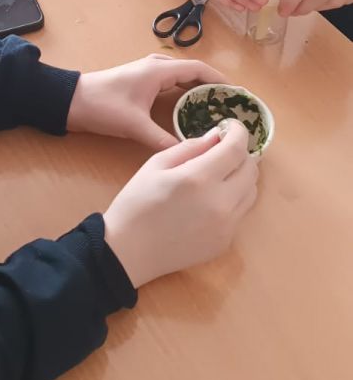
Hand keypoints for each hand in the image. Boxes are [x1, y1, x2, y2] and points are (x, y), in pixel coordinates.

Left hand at [67, 54, 228, 151]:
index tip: (238, 96)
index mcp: (158, 70)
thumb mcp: (134, 126)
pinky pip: (171, 83)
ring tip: (216, 110)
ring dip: (199, 90)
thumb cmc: (102, 107)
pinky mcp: (141, 81)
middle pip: (193, 72)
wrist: (70, 101)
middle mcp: (156, 66)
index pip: (199, 69)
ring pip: (182, 78)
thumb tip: (189, 154)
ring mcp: (148, 72)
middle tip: (231, 108)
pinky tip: (190, 111)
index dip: (221, 80)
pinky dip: (184, 93)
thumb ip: (162, 140)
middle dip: (213, 88)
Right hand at [104, 120, 257, 288]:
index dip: (237, 132)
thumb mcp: (155, 165)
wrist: (128, 252)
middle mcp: (220, 203)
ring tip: (218, 174)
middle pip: (251, 169)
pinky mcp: (225, 242)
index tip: (230, 126)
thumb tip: (216, 137)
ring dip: (240, 177)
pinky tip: (209, 201)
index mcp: (199, 179)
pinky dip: (232, 200)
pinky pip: (240, 213)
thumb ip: (189, 147)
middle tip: (221, 150)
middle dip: (240, 153)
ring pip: (251, 191)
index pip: (236, 148)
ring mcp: (226, 226)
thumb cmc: (136, 203)